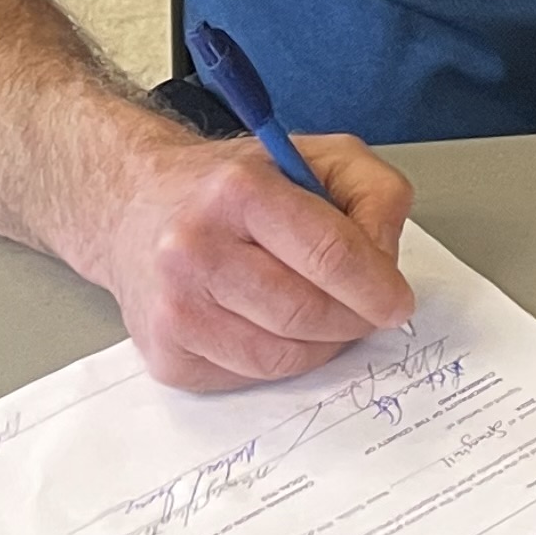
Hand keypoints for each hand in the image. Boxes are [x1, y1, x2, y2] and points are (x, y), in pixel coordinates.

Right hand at [85, 127, 415, 390]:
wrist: (137, 207)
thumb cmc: (234, 185)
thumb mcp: (316, 156)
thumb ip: (374, 193)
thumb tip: (387, 262)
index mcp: (238, 191)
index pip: (327, 253)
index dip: (375, 286)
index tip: (398, 303)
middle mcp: (194, 250)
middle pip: (305, 312)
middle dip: (354, 319)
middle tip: (370, 312)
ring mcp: (173, 309)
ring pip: (280, 356)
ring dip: (321, 345)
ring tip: (327, 317)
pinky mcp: (165, 355)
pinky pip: (247, 377)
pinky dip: (280, 361)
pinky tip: (276, 327)